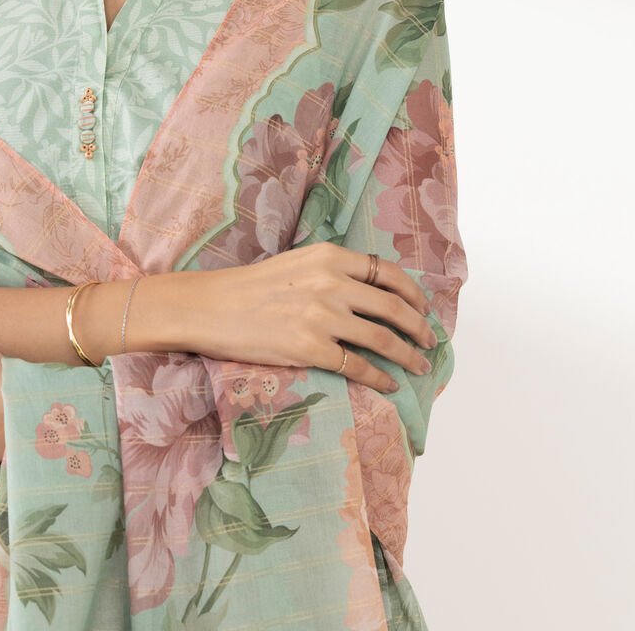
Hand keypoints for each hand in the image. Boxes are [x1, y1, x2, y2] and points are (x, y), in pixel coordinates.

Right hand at [193, 242, 436, 392]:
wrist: (211, 307)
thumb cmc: (251, 286)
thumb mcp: (297, 264)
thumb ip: (332, 272)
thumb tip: (369, 292)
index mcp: (330, 257)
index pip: (388, 273)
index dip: (413, 294)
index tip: (423, 309)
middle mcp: (332, 283)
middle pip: (393, 308)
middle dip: (419, 328)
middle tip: (429, 342)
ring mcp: (323, 316)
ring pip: (382, 339)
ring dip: (407, 356)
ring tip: (418, 366)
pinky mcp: (311, 348)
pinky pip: (357, 366)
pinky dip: (379, 378)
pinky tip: (387, 384)